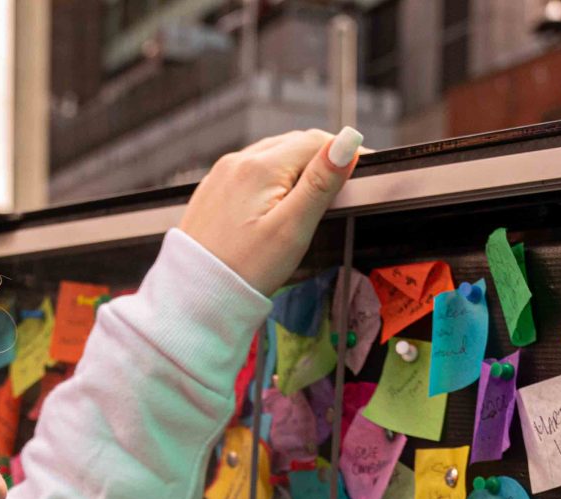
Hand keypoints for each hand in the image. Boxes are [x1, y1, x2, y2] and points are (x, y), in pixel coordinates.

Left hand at [178, 127, 362, 296]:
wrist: (195, 296)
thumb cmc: (244, 270)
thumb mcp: (292, 228)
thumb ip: (321, 182)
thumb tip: (346, 143)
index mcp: (261, 167)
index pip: (316, 141)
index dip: (345, 152)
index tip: (365, 169)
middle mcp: (237, 162)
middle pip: (293, 144)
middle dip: (322, 157)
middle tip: (346, 182)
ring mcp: (221, 175)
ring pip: (272, 155)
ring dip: (298, 166)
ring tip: (316, 193)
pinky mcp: (213, 191)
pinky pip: (250, 171)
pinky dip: (272, 178)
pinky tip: (278, 203)